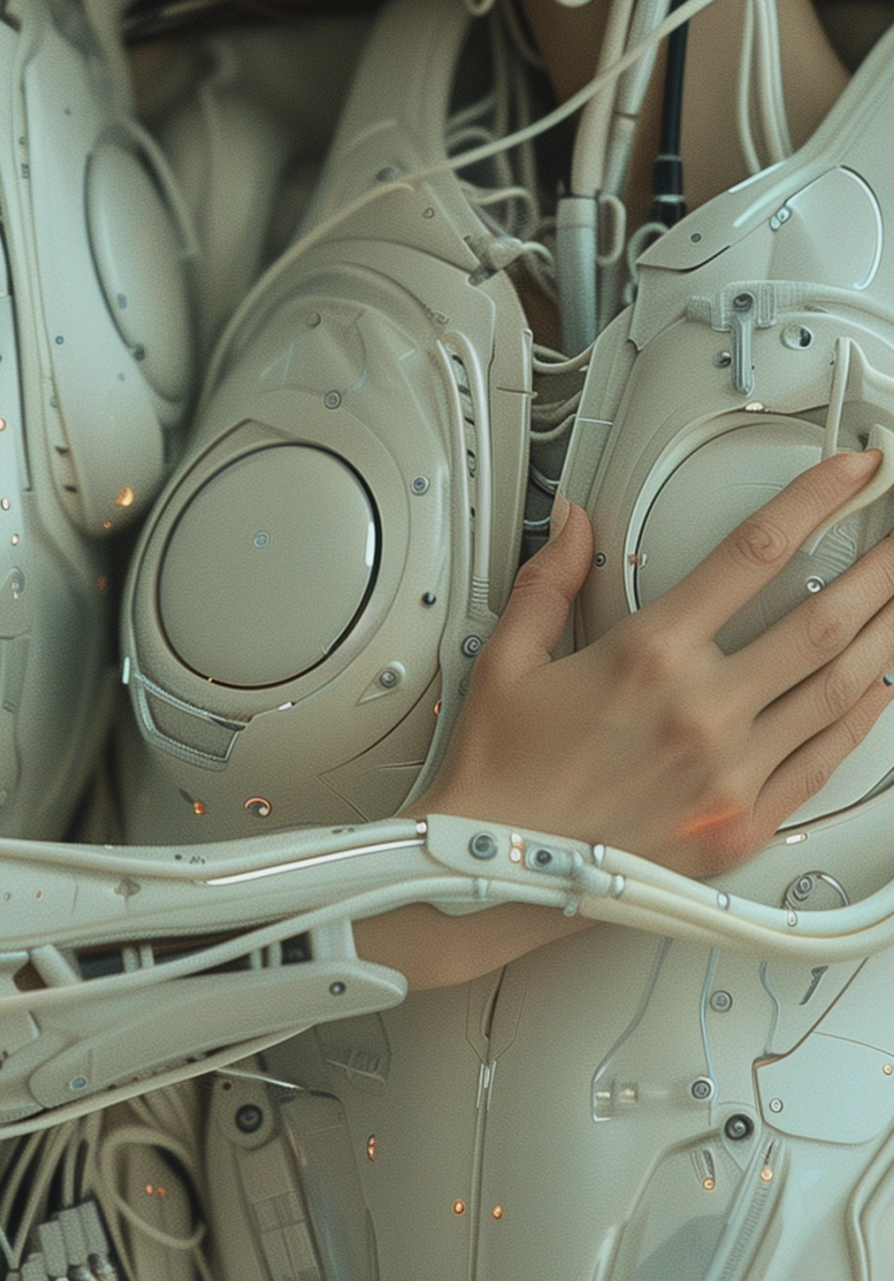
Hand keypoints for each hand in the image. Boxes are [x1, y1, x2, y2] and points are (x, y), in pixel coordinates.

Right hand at [426, 448, 893, 878]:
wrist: (494, 874)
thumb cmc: (501, 776)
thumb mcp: (509, 657)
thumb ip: (551, 578)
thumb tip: (575, 523)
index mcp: (649, 654)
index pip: (755, 551)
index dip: (816, 499)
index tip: (852, 474)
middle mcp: (702, 709)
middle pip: (822, 618)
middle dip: (880, 567)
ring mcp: (732, 772)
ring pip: (839, 688)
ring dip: (886, 632)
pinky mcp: (743, 827)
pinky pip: (824, 762)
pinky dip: (861, 717)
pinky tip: (879, 686)